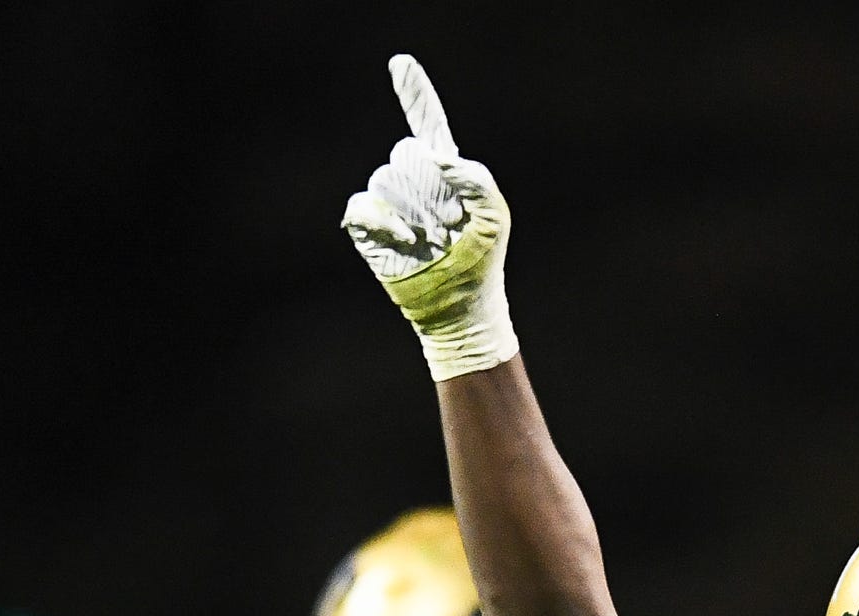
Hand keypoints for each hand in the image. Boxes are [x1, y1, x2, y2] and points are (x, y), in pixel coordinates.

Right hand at [342, 54, 517, 381]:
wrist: (460, 308)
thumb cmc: (482, 263)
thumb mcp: (495, 216)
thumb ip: (476, 178)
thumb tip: (435, 156)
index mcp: (446, 172)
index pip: (428, 124)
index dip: (415, 94)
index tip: (399, 63)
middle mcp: (414, 183)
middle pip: (405, 155)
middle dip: (429, 190)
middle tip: (450, 225)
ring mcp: (390, 205)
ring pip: (385, 180)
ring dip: (412, 211)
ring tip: (432, 240)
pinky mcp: (369, 230)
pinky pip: (362, 206)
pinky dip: (383, 220)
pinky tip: (405, 240)